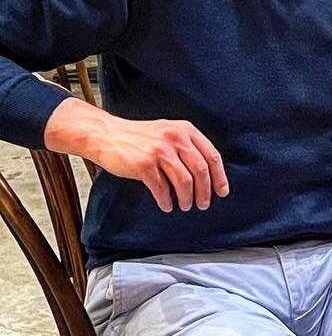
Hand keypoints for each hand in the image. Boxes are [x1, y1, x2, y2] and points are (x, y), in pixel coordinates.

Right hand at [43, 97, 227, 212]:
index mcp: (185, 130)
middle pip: (201, 171)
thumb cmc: (138, 137)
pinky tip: (166, 205)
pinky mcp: (144, 164)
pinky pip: (162, 188)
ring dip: (187, 198)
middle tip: (204, 204)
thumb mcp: (168, 132)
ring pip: (185, 181)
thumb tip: (208, 174)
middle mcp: (175, 138)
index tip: (222, 192)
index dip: (220, 177)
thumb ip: (187, 146)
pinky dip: (166, 200)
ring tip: (185, 206)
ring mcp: (160, 151)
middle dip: (205, 192)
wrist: (105, 134)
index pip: (212, 156)